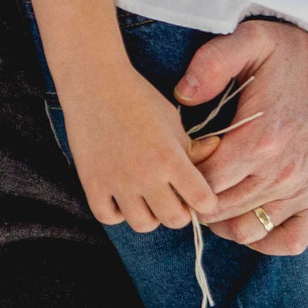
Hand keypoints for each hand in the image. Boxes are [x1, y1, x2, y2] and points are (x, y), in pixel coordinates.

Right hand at [58, 60, 224, 233]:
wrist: (94, 82)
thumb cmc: (138, 97)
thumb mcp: (172, 120)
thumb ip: (193, 146)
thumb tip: (215, 154)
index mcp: (170, 158)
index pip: (202, 201)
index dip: (206, 201)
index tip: (200, 194)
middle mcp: (145, 175)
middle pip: (175, 220)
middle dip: (180, 210)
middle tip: (174, 195)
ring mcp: (117, 182)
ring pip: (143, 224)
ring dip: (150, 213)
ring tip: (147, 196)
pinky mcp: (92, 183)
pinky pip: (109, 217)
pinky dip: (118, 212)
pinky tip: (122, 195)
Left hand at [175, 20, 307, 254]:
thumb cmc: (288, 53)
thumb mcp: (250, 40)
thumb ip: (213, 63)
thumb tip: (183, 95)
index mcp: (261, 137)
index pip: (205, 181)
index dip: (185, 175)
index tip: (181, 160)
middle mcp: (282, 171)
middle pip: (221, 209)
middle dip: (197, 198)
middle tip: (188, 179)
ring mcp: (302, 188)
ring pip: (248, 229)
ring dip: (223, 220)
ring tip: (213, 196)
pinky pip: (291, 239)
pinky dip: (265, 239)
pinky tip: (247, 217)